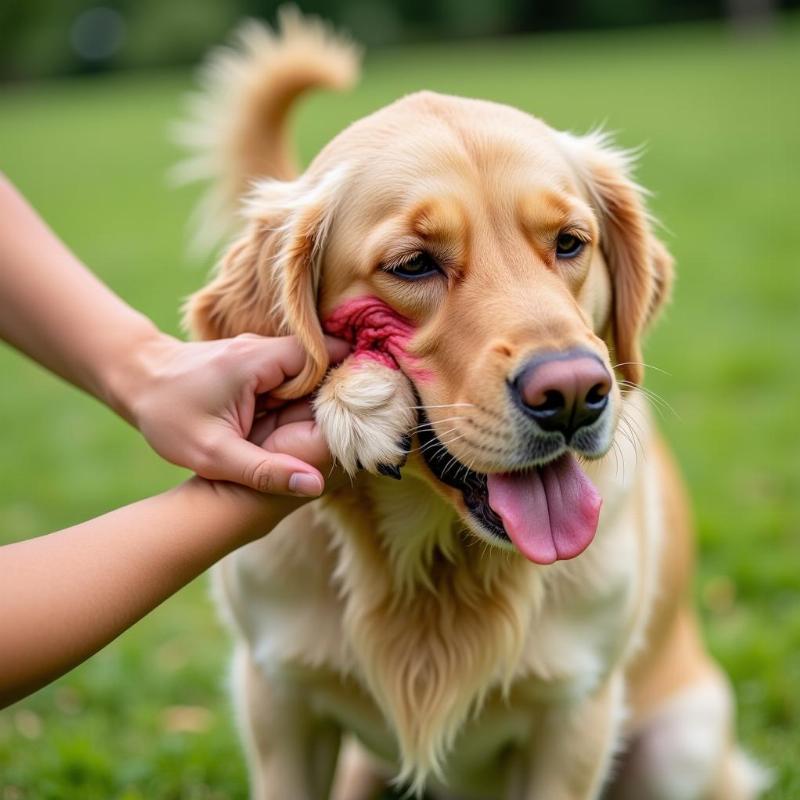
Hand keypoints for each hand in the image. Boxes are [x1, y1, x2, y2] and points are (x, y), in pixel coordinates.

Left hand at [109, 332, 348, 494]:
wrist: (135, 379)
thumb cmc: (167, 416)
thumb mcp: (212, 454)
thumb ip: (264, 472)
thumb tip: (315, 485)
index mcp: (256, 360)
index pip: (322, 355)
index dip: (344, 378)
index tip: (359, 409)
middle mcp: (261, 347)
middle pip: (319, 363)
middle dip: (331, 393)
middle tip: (343, 428)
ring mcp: (257, 351)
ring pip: (305, 369)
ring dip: (313, 396)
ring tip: (320, 428)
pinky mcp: (253, 360)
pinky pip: (288, 374)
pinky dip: (295, 395)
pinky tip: (292, 421)